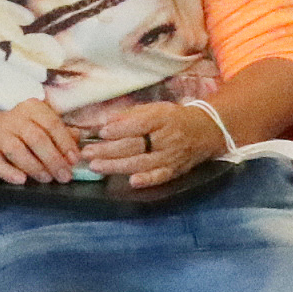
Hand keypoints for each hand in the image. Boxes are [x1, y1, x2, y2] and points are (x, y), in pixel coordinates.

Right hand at [0, 99, 83, 183]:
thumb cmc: (20, 129)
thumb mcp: (40, 124)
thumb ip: (59, 131)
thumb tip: (77, 139)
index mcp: (32, 108)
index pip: (52, 124)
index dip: (65, 143)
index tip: (74, 160)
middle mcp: (14, 118)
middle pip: (36, 138)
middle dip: (53, 159)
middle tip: (64, 176)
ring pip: (17, 150)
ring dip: (34, 167)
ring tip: (47, 178)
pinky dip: (9, 172)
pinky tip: (21, 180)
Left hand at [72, 98, 220, 188]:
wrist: (205, 131)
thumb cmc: (174, 118)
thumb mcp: (155, 108)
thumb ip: (131, 115)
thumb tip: (106, 122)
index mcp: (163, 117)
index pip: (140, 124)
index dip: (120, 129)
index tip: (101, 132)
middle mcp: (168, 137)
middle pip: (136, 145)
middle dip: (109, 150)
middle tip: (87, 153)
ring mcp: (172, 156)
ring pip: (142, 163)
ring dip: (117, 166)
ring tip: (95, 166)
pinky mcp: (174, 170)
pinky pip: (160, 177)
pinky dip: (147, 180)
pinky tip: (132, 182)